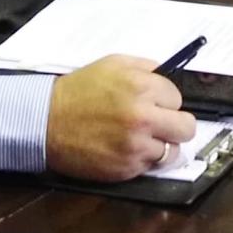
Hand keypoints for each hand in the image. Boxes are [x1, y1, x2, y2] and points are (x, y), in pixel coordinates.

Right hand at [46, 54, 196, 181]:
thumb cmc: (78, 91)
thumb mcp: (113, 64)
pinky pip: (151, 167)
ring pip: (172, 152)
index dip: (165, 101)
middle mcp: (143, 117)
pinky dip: (143, 160)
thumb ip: (145, 67)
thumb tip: (169, 76)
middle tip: (161, 124)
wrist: (46, 121)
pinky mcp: (126, 168)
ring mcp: (136, 146)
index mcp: (142, 87)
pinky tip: (127, 149)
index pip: (178, 98)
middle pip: (186, 128)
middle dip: (175, 125)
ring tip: (142, 138)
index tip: (153, 103)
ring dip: (160, 145)